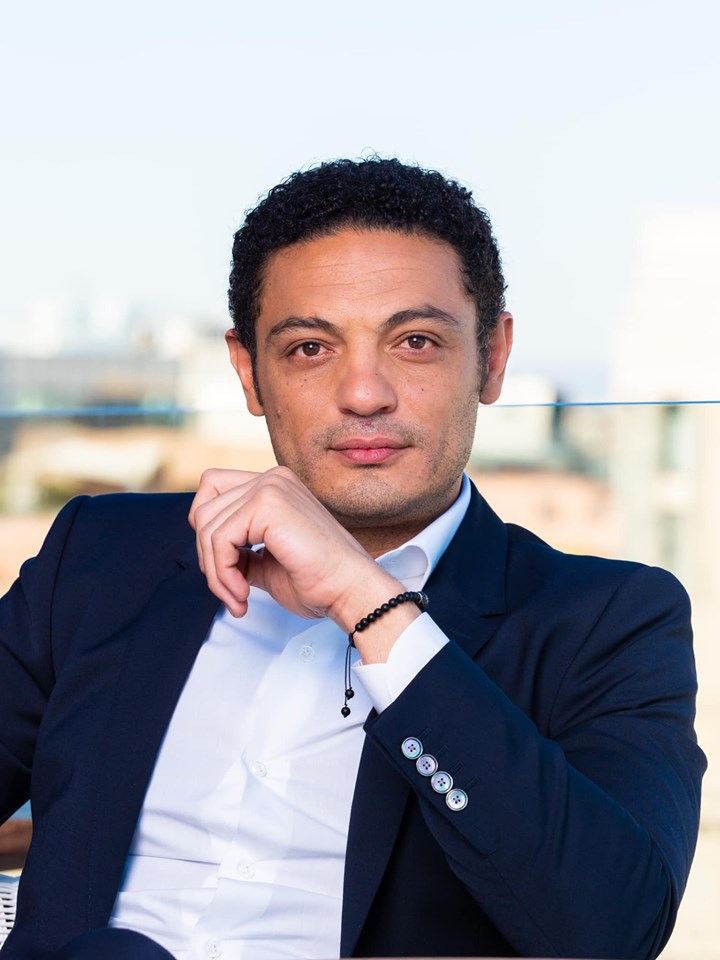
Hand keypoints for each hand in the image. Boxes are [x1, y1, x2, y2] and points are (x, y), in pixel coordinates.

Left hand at [188, 466, 402, 636]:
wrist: (349, 590)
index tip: (226, 569)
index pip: (213, 489)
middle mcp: (272, 478)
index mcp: (275, 486)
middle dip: (208, 558)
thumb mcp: (266, 561)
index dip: (207, 529)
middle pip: (203, 509)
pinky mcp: (267, 503)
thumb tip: (208, 552)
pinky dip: (223, 573)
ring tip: (239, 597)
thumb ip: (239, 548)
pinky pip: (219, 540)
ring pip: (206, 526)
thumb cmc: (318, 581)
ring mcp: (270, 486)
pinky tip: (244, 592)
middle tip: (231, 591)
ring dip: (216, 572)